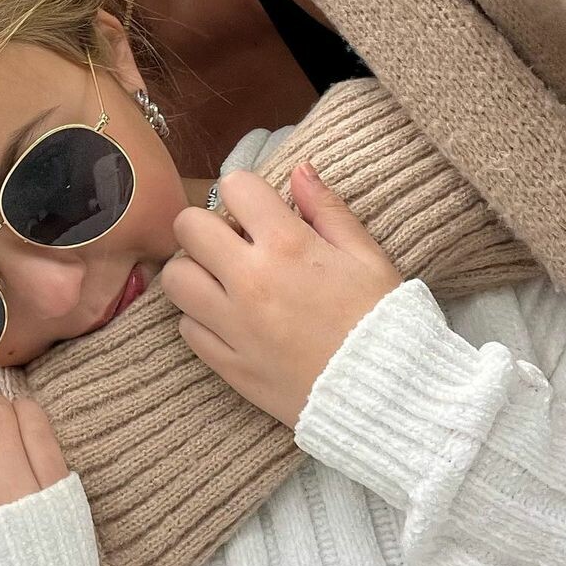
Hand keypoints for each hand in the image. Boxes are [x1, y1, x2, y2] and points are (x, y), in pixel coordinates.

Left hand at [161, 163, 401, 428]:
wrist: (389, 396)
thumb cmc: (383, 320)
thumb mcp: (367, 255)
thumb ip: (327, 209)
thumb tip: (300, 169)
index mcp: (288, 246)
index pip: (234, 187)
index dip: (245, 192)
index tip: (259, 210)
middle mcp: (251, 281)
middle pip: (188, 226)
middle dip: (208, 225)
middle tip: (234, 241)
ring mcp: (234, 326)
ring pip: (176, 278)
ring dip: (195, 271)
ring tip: (224, 279)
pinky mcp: (229, 366)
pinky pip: (187, 329)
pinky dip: (201, 319)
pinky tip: (231, 318)